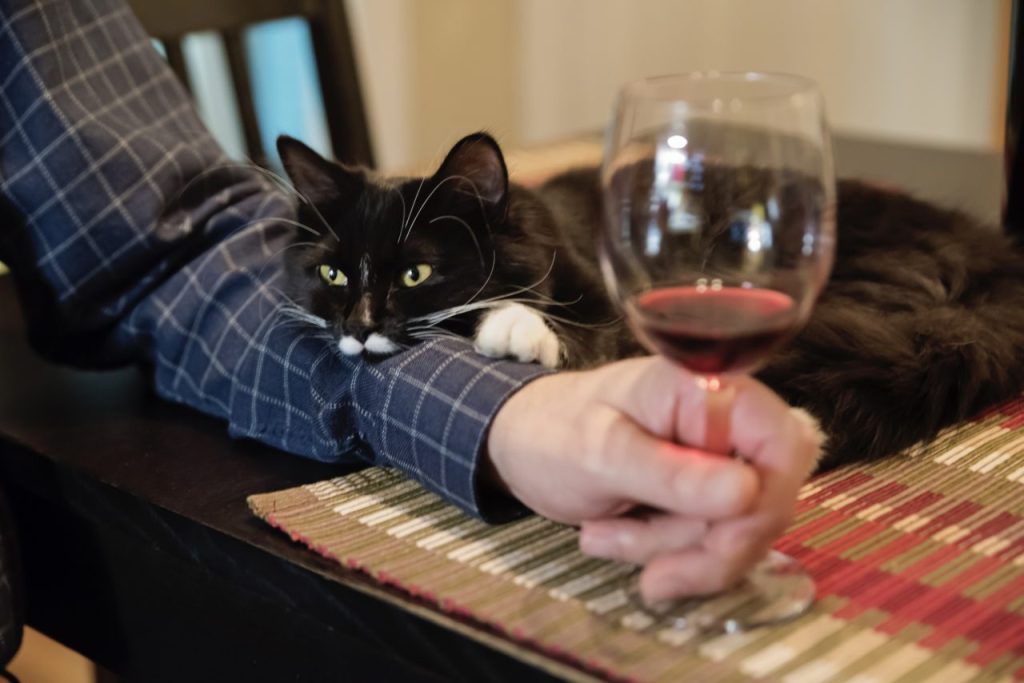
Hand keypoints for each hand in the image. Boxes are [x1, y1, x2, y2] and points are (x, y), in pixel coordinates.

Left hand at [486, 356, 820, 602]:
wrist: (520, 444)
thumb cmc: (551, 431)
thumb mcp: (600, 454)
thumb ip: (671, 474)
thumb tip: (748, 493)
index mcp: (708, 389)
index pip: (784, 445)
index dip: (764, 503)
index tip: (716, 542)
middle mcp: (726, 420)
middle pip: (768, 499)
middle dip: (707, 545)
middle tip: (648, 566)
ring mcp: (719, 458)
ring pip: (739, 530)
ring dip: (674, 551)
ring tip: (602, 534)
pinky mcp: (705, 491)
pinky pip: (713, 540)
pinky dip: (668, 554)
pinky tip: (614, 536)